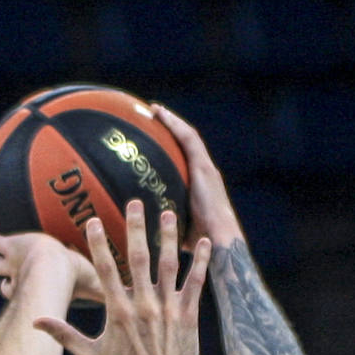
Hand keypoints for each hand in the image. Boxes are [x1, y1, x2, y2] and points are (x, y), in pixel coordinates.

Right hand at [0, 219, 104, 304]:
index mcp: (37, 294)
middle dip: (2, 282)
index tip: (7, 290)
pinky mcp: (9, 247)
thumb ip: (106, 290)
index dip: (15, 294)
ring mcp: (12, 264)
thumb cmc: (73, 282)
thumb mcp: (92, 286)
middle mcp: (21, 282)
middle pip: (6, 286)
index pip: (25, 298)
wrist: (54, 271)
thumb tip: (129, 292)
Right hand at [33, 201, 210, 354]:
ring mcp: (168, 310)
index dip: (98, 244)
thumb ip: (64, 334)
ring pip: (168, 265)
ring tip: (167, 212)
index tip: (93, 221)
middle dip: (135, 228)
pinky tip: (202, 241)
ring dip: (167, 237)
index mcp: (118, 313)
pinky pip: (195, 283)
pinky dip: (199, 261)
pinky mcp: (188, 317)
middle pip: (138, 259)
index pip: (105, 271)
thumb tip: (34, 322)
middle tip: (135, 202)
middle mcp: (144, 307)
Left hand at [151, 104, 241, 249]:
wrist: (218, 242)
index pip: (185, 158)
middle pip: (187, 143)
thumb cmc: (197, 245)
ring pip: (188, 137)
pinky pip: (188, 139)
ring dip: (172, 121)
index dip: (172, 144)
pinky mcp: (204, 168)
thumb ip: (161, 224)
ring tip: (154, 110)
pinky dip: (175, 125)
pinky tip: (161, 114)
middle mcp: (205, 172)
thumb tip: (135, 229)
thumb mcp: (175, 229)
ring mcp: (206, 169)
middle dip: (171, 127)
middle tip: (152, 115)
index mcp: (200, 185)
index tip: (155, 134)